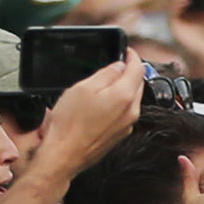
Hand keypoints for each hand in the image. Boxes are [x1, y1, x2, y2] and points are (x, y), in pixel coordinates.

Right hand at [38, 55, 146, 172]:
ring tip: (109, 79)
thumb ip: (106, 74)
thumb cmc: (70, 122)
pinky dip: (120, 101)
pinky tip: (104, 100)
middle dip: (130, 71)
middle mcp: (132, 111)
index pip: (138, 69)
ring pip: (133, 98)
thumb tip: (119, 66)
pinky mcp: (121, 133)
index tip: (127, 50)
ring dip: (125, 86)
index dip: (133, 56)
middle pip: (138, 83)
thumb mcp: (84, 87)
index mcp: (125, 96)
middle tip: (118, 62)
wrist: (66, 153)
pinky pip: (126, 111)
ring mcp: (128, 124)